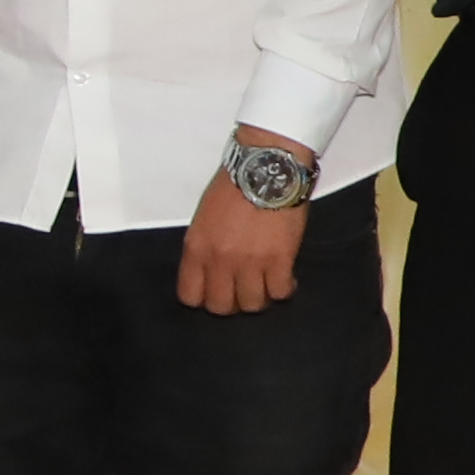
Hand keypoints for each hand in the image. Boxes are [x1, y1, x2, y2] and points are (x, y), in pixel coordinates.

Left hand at [177, 145, 312, 317]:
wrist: (266, 167)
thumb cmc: (233, 186)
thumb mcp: (203, 217)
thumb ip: (204, 247)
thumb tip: (211, 271)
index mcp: (196, 249)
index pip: (190, 296)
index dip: (204, 298)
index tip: (215, 291)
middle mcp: (220, 261)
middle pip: (221, 307)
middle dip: (232, 302)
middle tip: (242, 289)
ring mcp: (250, 263)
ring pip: (253, 305)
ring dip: (259, 296)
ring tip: (265, 283)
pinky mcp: (280, 260)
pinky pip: (280, 292)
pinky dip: (284, 288)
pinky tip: (285, 277)